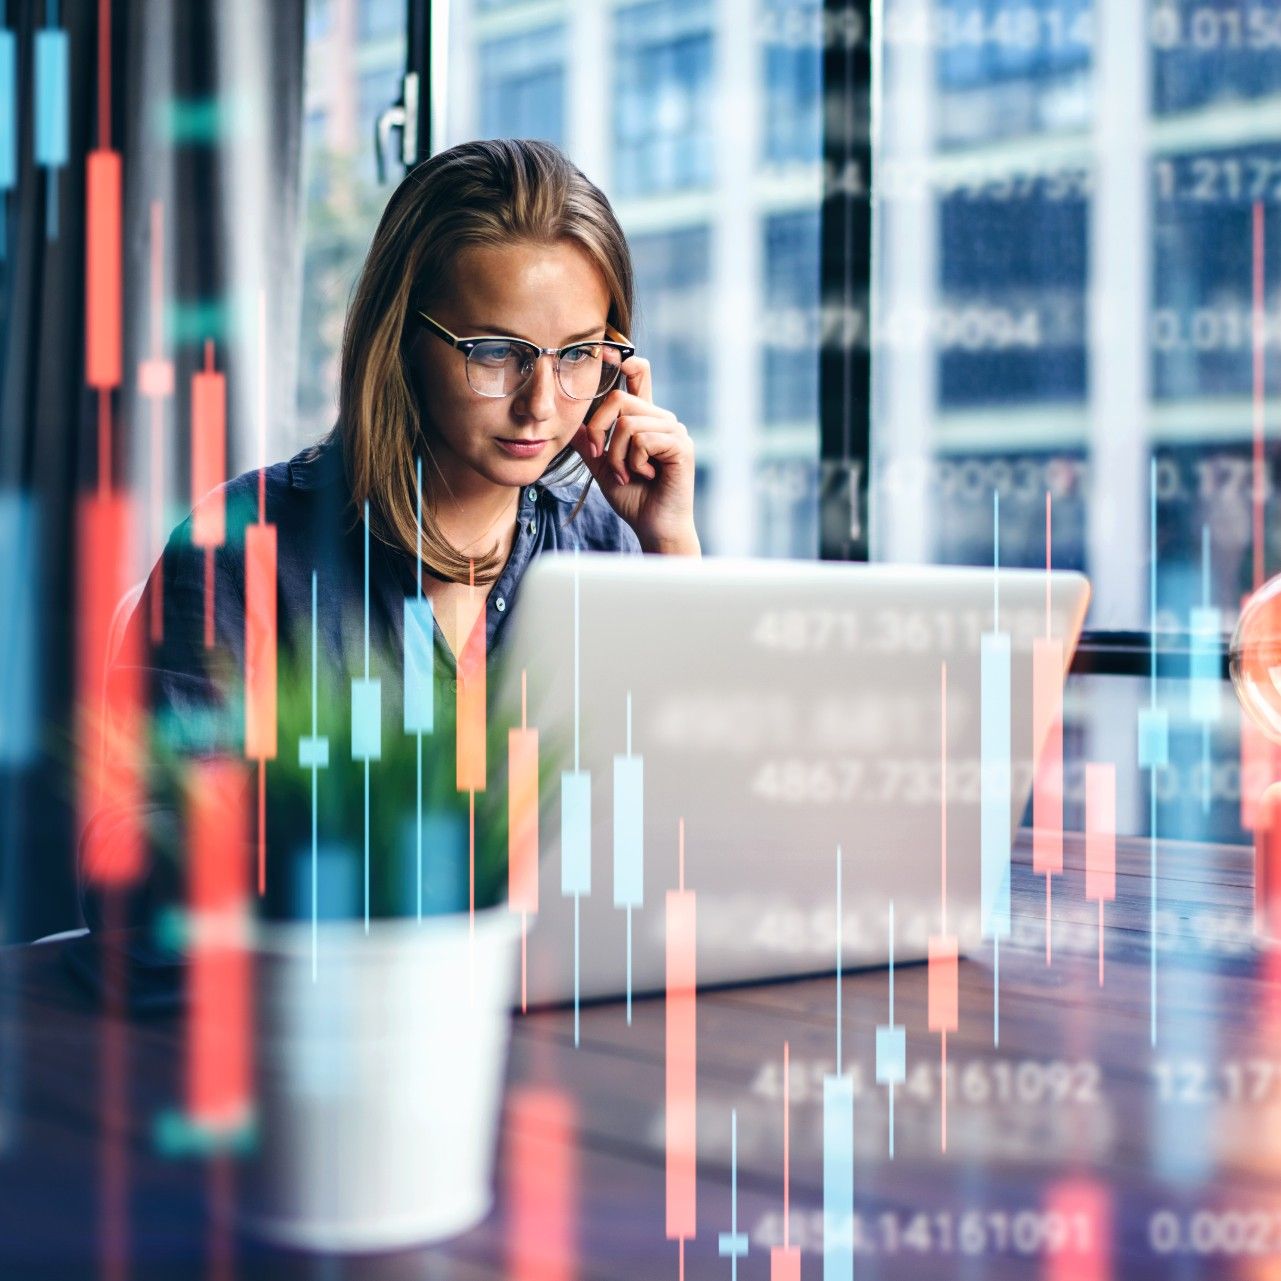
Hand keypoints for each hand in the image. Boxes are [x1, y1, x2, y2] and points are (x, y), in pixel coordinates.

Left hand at [569, 355, 700, 554]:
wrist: (654, 528)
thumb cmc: (634, 498)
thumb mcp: (603, 468)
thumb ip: (590, 444)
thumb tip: (571, 423)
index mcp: (646, 420)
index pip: (638, 375)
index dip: (623, 359)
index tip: (606, 350)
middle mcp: (662, 419)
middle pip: (618, 398)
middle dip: (599, 430)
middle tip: (603, 459)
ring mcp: (674, 431)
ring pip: (627, 422)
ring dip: (616, 455)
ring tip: (625, 474)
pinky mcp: (680, 446)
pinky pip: (641, 438)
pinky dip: (633, 461)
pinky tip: (644, 475)